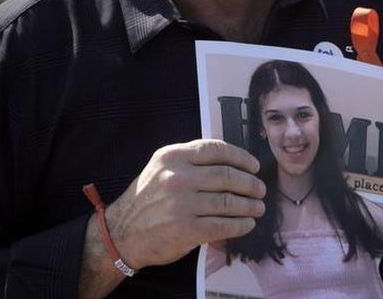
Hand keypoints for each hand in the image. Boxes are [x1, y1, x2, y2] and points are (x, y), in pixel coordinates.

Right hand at [104, 139, 266, 269]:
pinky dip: (240, 225)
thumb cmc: (146, 200)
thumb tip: (231, 164)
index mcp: (172, 156)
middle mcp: (177, 177)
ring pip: (228, 201)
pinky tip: (246, 224)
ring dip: (249, 205)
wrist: (122, 233)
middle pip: (226, 176)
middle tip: (260, 189)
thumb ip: (190, 162)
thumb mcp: (161, 169)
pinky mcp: (186, 229)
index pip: (215, 149)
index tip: (254, 165)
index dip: (241, 157)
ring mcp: (182, 204)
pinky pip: (223, 225)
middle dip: (250, 183)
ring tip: (257, 207)